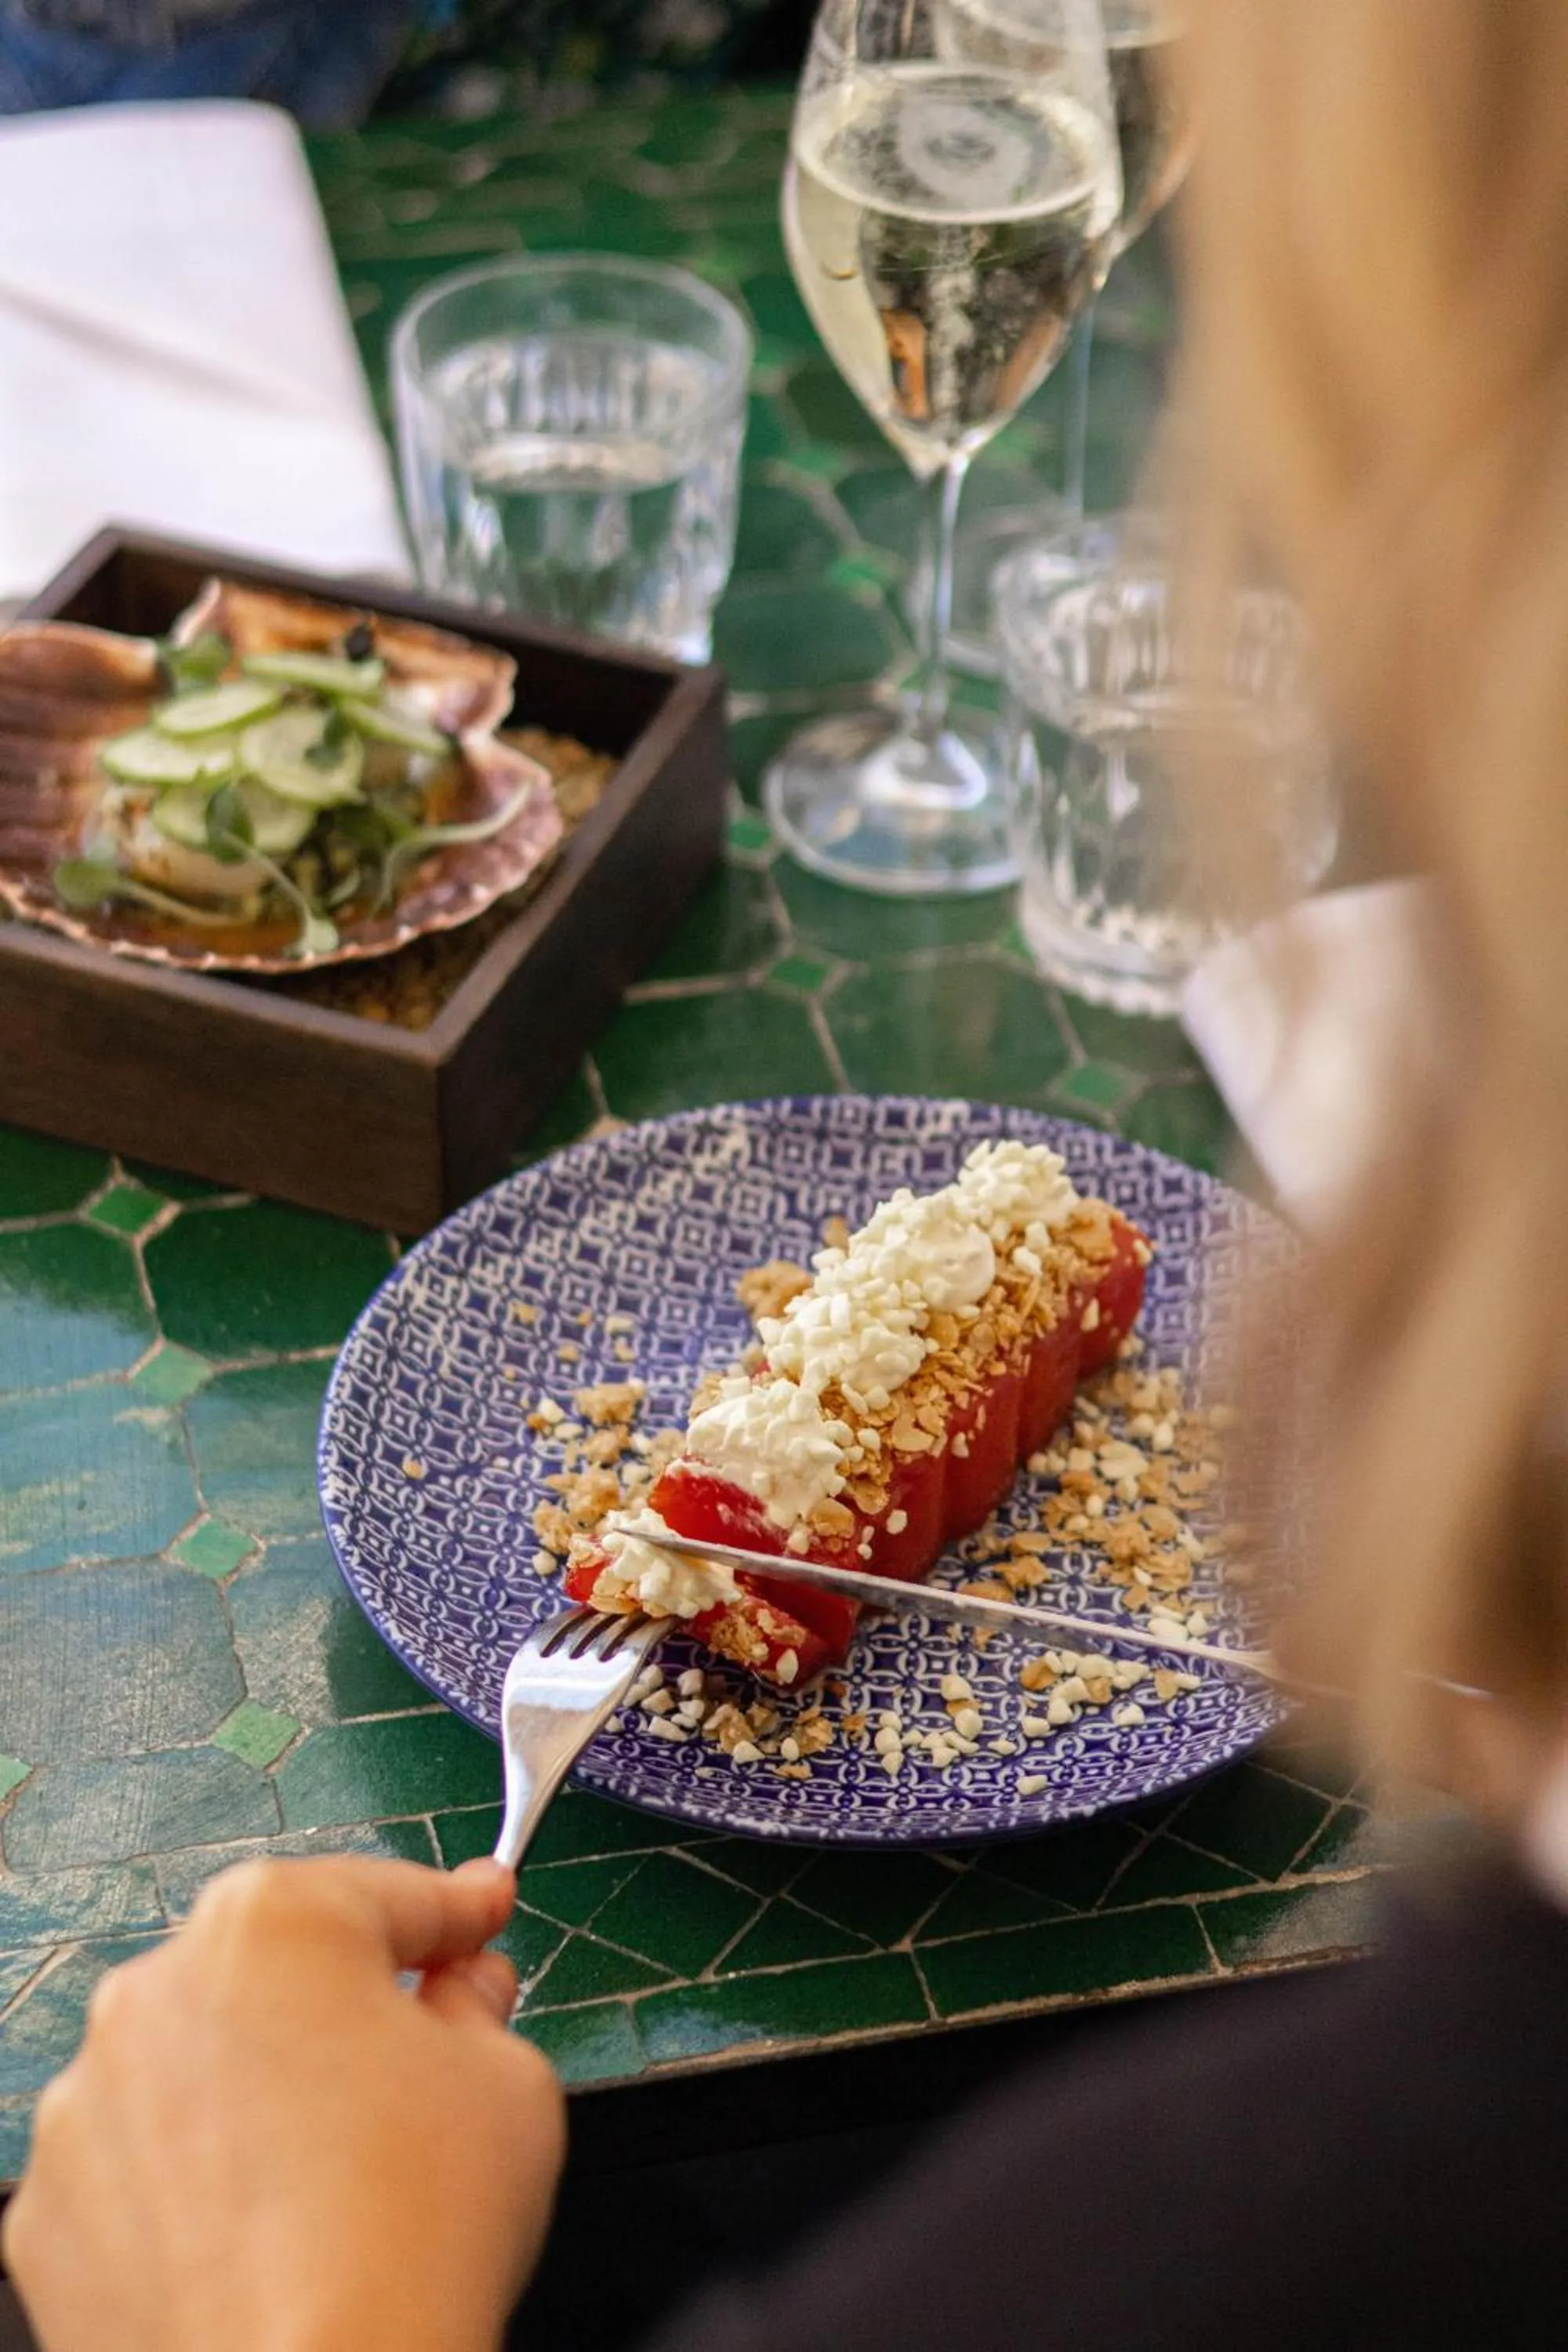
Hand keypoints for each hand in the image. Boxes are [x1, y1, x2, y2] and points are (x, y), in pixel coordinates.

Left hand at [3, 1856, 565, 2351]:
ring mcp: (89, 2102)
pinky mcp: (51, 2209)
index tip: (478, 1914)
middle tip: (427, 2059)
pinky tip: (267, 2236)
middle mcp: (159, 1989)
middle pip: (282, 1972)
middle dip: (353, 2004)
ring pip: (205, 2065)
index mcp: (273, 1923)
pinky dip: (200, 2184)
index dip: (454, 1911)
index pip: (387, 1896)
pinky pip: (146, 2165)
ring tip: (340, 2180)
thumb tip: (461, 1992)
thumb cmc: (411, 2236)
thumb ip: (480, 2007)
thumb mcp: (509, 2084)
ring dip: (266, 2092)